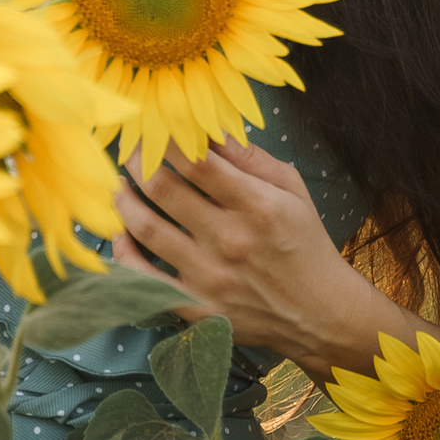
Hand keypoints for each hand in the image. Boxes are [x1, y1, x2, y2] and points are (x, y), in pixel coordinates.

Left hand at [112, 140, 407, 380]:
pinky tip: (121, 234)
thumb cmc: (304, 242)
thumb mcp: (291, 188)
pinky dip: (123, 255)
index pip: (196, 162)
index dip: (166, 139)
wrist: (320, 314)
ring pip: (146, 229)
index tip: (152, 126)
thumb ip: (249, 157)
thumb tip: (207, 128)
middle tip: (129, 150)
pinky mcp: (198, 308)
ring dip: (124, 201)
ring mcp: (210, 278)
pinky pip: (144, 281)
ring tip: (119, 185)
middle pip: (163, 189)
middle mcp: (230, 240)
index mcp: (257, 205)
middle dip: (137, 162)